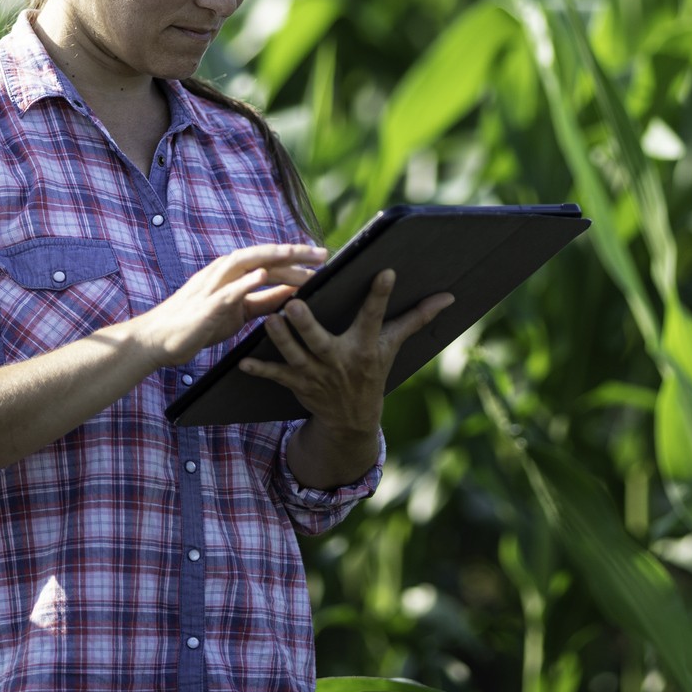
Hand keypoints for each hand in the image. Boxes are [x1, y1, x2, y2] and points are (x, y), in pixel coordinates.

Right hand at [133, 243, 326, 365]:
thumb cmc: (199, 323)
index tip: (322, 256)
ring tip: (298, 254)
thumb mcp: (239, 311)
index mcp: (233, 273)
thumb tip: (291, 291)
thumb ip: (264, 300)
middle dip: (294, 253)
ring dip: (274, 258)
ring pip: (246, 263)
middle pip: (263, 255)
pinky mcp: (205, 305)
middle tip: (323, 254)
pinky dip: (244, 281)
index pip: (270, 260)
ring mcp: (212, 286)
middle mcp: (223, 271)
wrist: (158, 339)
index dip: (296, 256)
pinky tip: (262, 275)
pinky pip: (226, 291)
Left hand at [237, 269, 455, 432]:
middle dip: (307, 324)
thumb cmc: (373, 371)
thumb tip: (449, 296)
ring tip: (269, 318)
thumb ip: (417, 318)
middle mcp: (339, 360)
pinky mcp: (297, 383)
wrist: (352, 419)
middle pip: (320, 340)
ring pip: (294, 355)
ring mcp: (316, 374)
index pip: (374, 316)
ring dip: (280, 339)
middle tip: (294, 304)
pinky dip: (259, 370)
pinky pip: (276, 376)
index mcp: (365, 347)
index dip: (380, 295)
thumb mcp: (394, 346)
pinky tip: (242, 361)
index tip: (383, 272)